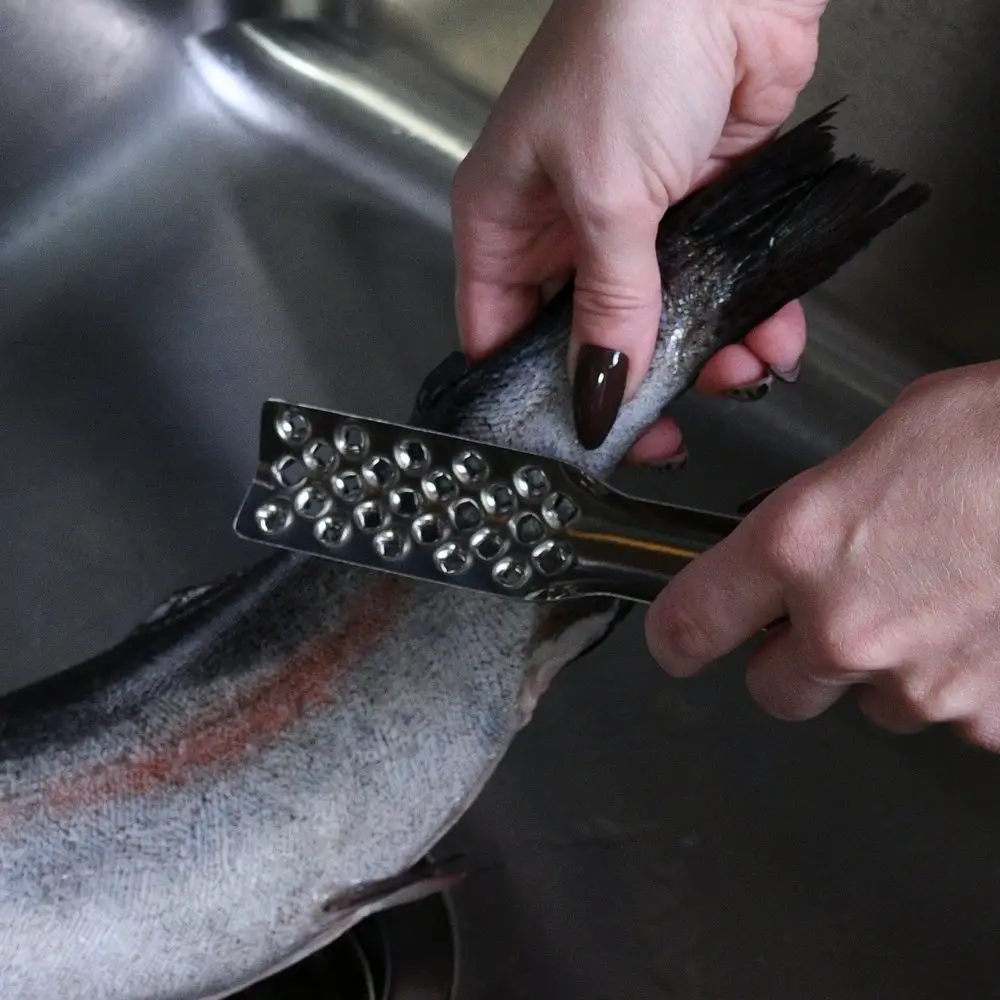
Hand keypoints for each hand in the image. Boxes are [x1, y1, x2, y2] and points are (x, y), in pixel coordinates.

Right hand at [452, 0, 826, 454]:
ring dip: (705, 354)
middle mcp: (564, 226)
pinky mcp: (698, 206)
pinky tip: (771, 337)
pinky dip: (747, 314)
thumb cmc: (629, 44)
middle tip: (668, 431)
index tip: (579, 436)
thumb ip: (610, 305)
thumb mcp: (605, 196)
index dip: (535, 393)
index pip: (500, 333)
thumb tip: (599, 390)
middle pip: (586, 337)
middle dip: (633, 383)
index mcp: (505, 220)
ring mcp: (634, 218)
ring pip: (661, 318)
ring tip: (741, 376)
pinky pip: (717, 282)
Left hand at [645, 362, 999, 751]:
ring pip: (874, 705)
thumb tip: (799, 545)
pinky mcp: (995, 722)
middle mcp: (848, 628)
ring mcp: (926, 686)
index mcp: (801, 546)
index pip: (691, 623)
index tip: (682, 638)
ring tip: (944, 598)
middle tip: (839, 610)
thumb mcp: (886, 444)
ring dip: (889, 667)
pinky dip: (963, 681)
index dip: (680, 636)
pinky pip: (955, 715)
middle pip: (777, 689)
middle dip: (797, 658)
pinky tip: (991, 623)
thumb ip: (820, 512)